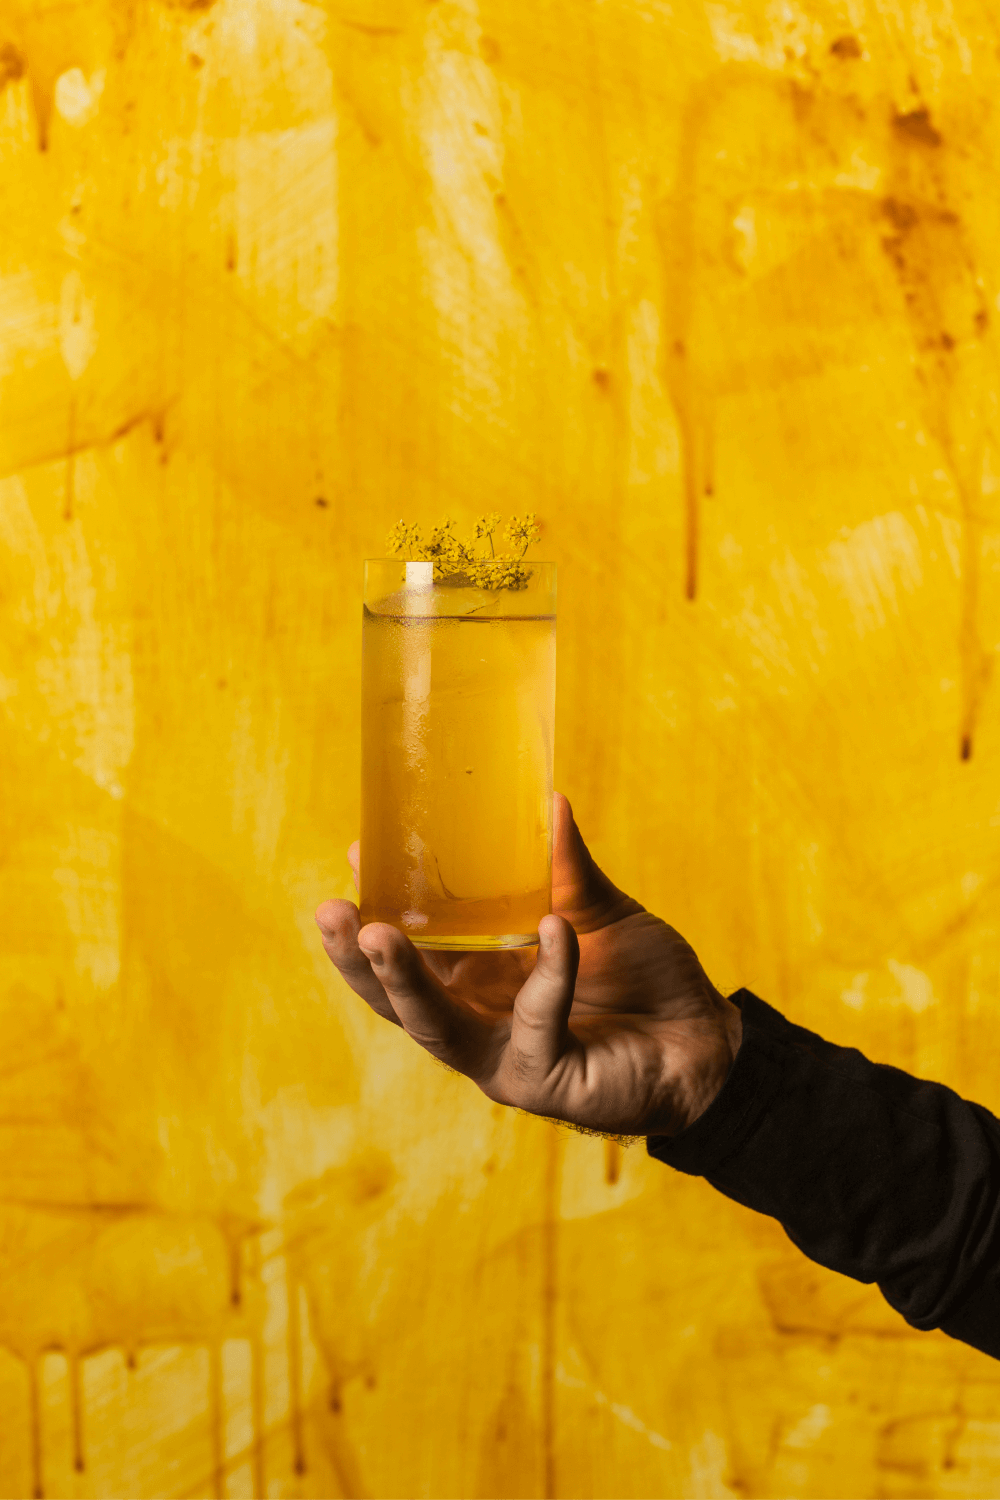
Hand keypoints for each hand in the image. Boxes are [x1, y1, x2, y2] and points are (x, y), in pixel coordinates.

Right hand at [315, 796, 741, 1137]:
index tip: (354, 854)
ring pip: (436, 1027)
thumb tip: (548, 798)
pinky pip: (537, 1023)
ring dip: (406, 981)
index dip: (373, 913)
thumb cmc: (647, 980)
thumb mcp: (597, 912)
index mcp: (477, 984)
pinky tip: (552, 932)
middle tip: (330, 910)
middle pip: (396, 1000)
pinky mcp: (548, 1081)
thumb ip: (564, 868)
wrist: (708, 1039)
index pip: (408, 953)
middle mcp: (478, 1024)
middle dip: (358, 959)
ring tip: (382, 933)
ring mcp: (506, 1059)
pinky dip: (546, 977)